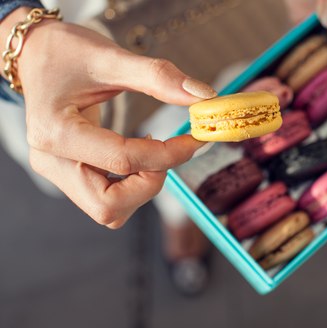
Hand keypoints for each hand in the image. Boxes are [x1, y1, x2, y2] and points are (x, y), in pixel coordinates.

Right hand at [1, 8, 216, 228]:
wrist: (37, 54)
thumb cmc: (66, 51)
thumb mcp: (110, 57)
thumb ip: (157, 76)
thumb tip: (203, 96)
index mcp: (55, 132)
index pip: (122, 161)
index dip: (169, 155)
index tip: (195, 139)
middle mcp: (51, 161)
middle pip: (109, 206)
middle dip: (150, 182)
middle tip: (167, 150)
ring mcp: (58, 172)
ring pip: (109, 210)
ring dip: (142, 187)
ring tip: (150, 149)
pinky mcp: (69, 174)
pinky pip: (107, 199)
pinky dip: (132, 185)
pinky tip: (138, 154)